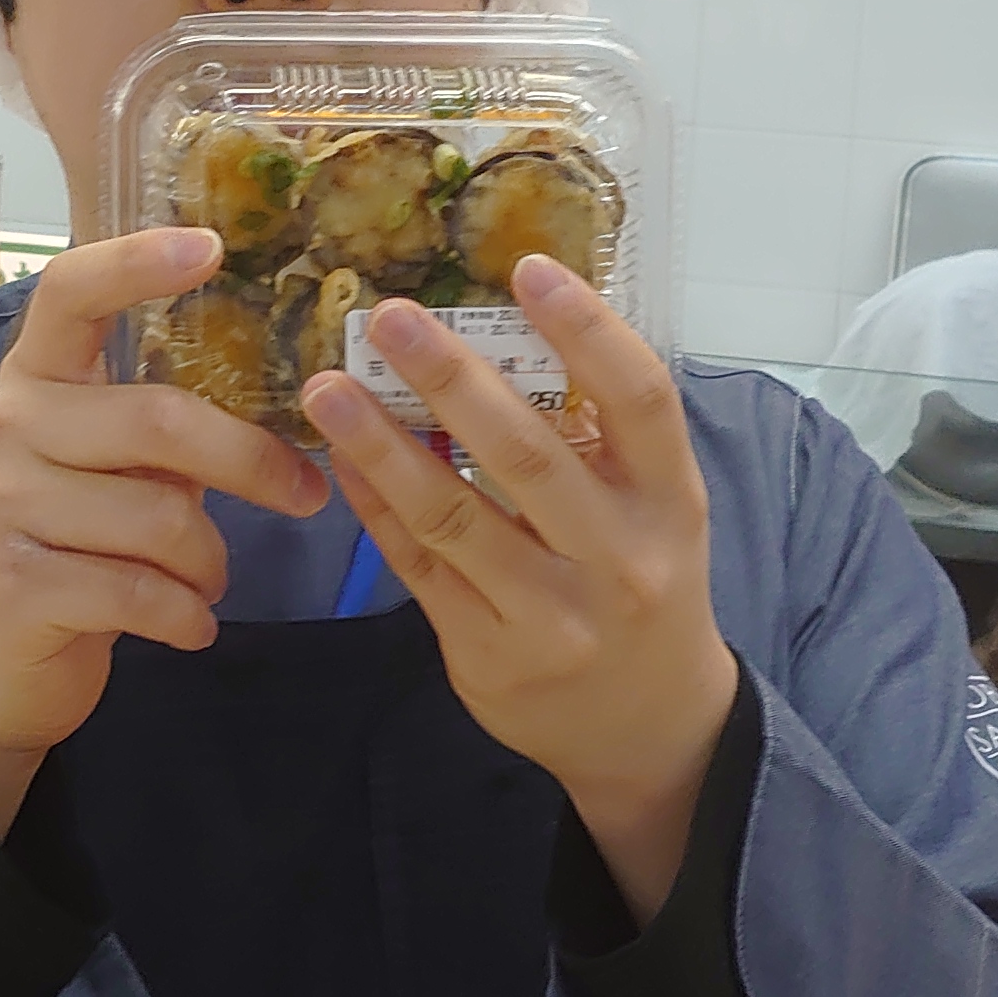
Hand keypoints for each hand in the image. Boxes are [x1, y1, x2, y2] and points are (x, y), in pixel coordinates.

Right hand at [0, 226, 325, 835]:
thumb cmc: (75, 545)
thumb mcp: (110, 470)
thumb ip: (162, 427)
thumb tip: (296, 400)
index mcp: (32, 379)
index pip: (70, 292)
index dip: (137, 262)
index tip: (211, 246)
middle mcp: (0, 426)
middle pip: (156, 418)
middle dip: (249, 461)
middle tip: (304, 494)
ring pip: (157, 516)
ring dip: (209, 560)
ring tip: (206, 580)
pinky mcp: (7, 582)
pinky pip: (134, 590)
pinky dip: (183, 613)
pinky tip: (188, 624)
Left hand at [301, 260, 738, 925]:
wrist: (649, 727)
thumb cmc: (644, 583)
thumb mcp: (655, 509)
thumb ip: (599, 437)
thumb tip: (502, 330)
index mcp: (670, 502)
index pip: (639, 400)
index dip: (588, 329)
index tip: (528, 269)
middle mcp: (617, 559)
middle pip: (525, 454)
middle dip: (449, 377)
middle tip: (387, 315)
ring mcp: (550, 616)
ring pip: (452, 517)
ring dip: (382, 445)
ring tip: (327, 389)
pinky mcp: (488, 656)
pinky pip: (419, 568)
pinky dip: (377, 508)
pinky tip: (342, 459)